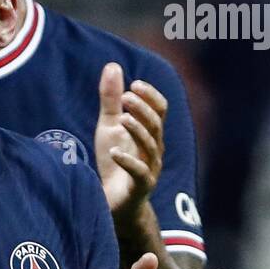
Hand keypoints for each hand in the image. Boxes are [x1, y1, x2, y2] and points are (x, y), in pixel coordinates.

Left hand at [94, 63, 166, 227]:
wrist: (113, 202)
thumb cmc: (114, 163)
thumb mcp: (109, 127)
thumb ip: (111, 100)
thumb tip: (112, 66)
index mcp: (150, 133)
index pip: (160, 110)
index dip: (151, 97)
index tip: (134, 84)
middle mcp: (154, 149)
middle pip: (157, 125)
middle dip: (143, 109)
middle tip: (126, 96)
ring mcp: (150, 168)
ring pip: (151, 147)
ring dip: (137, 130)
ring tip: (122, 118)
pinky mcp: (141, 187)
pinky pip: (140, 173)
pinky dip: (128, 161)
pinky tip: (115, 152)